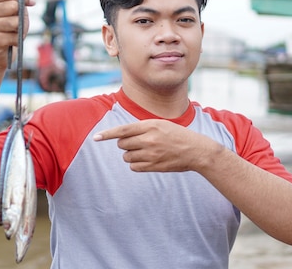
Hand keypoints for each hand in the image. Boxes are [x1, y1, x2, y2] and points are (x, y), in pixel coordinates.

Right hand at [0, 0, 35, 67]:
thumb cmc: (9, 30)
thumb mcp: (15, 13)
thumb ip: (18, 1)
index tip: (31, 2)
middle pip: (14, 6)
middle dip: (23, 16)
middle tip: (20, 23)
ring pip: (16, 22)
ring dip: (22, 29)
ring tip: (17, 33)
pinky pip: (16, 37)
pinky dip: (18, 40)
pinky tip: (12, 42)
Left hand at [94, 119, 219, 171]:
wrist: (196, 150)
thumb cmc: (177, 135)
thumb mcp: (161, 124)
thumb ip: (142, 127)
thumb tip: (121, 135)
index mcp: (150, 125)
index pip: (123, 130)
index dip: (107, 134)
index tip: (96, 138)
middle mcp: (149, 139)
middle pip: (122, 144)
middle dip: (125, 144)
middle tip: (138, 143)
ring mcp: (151, 153)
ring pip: (127, 156)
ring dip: (131, 155)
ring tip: (145, 151)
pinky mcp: (154, 166)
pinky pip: (134, 167)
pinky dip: (136, 164)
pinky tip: (146, 160)